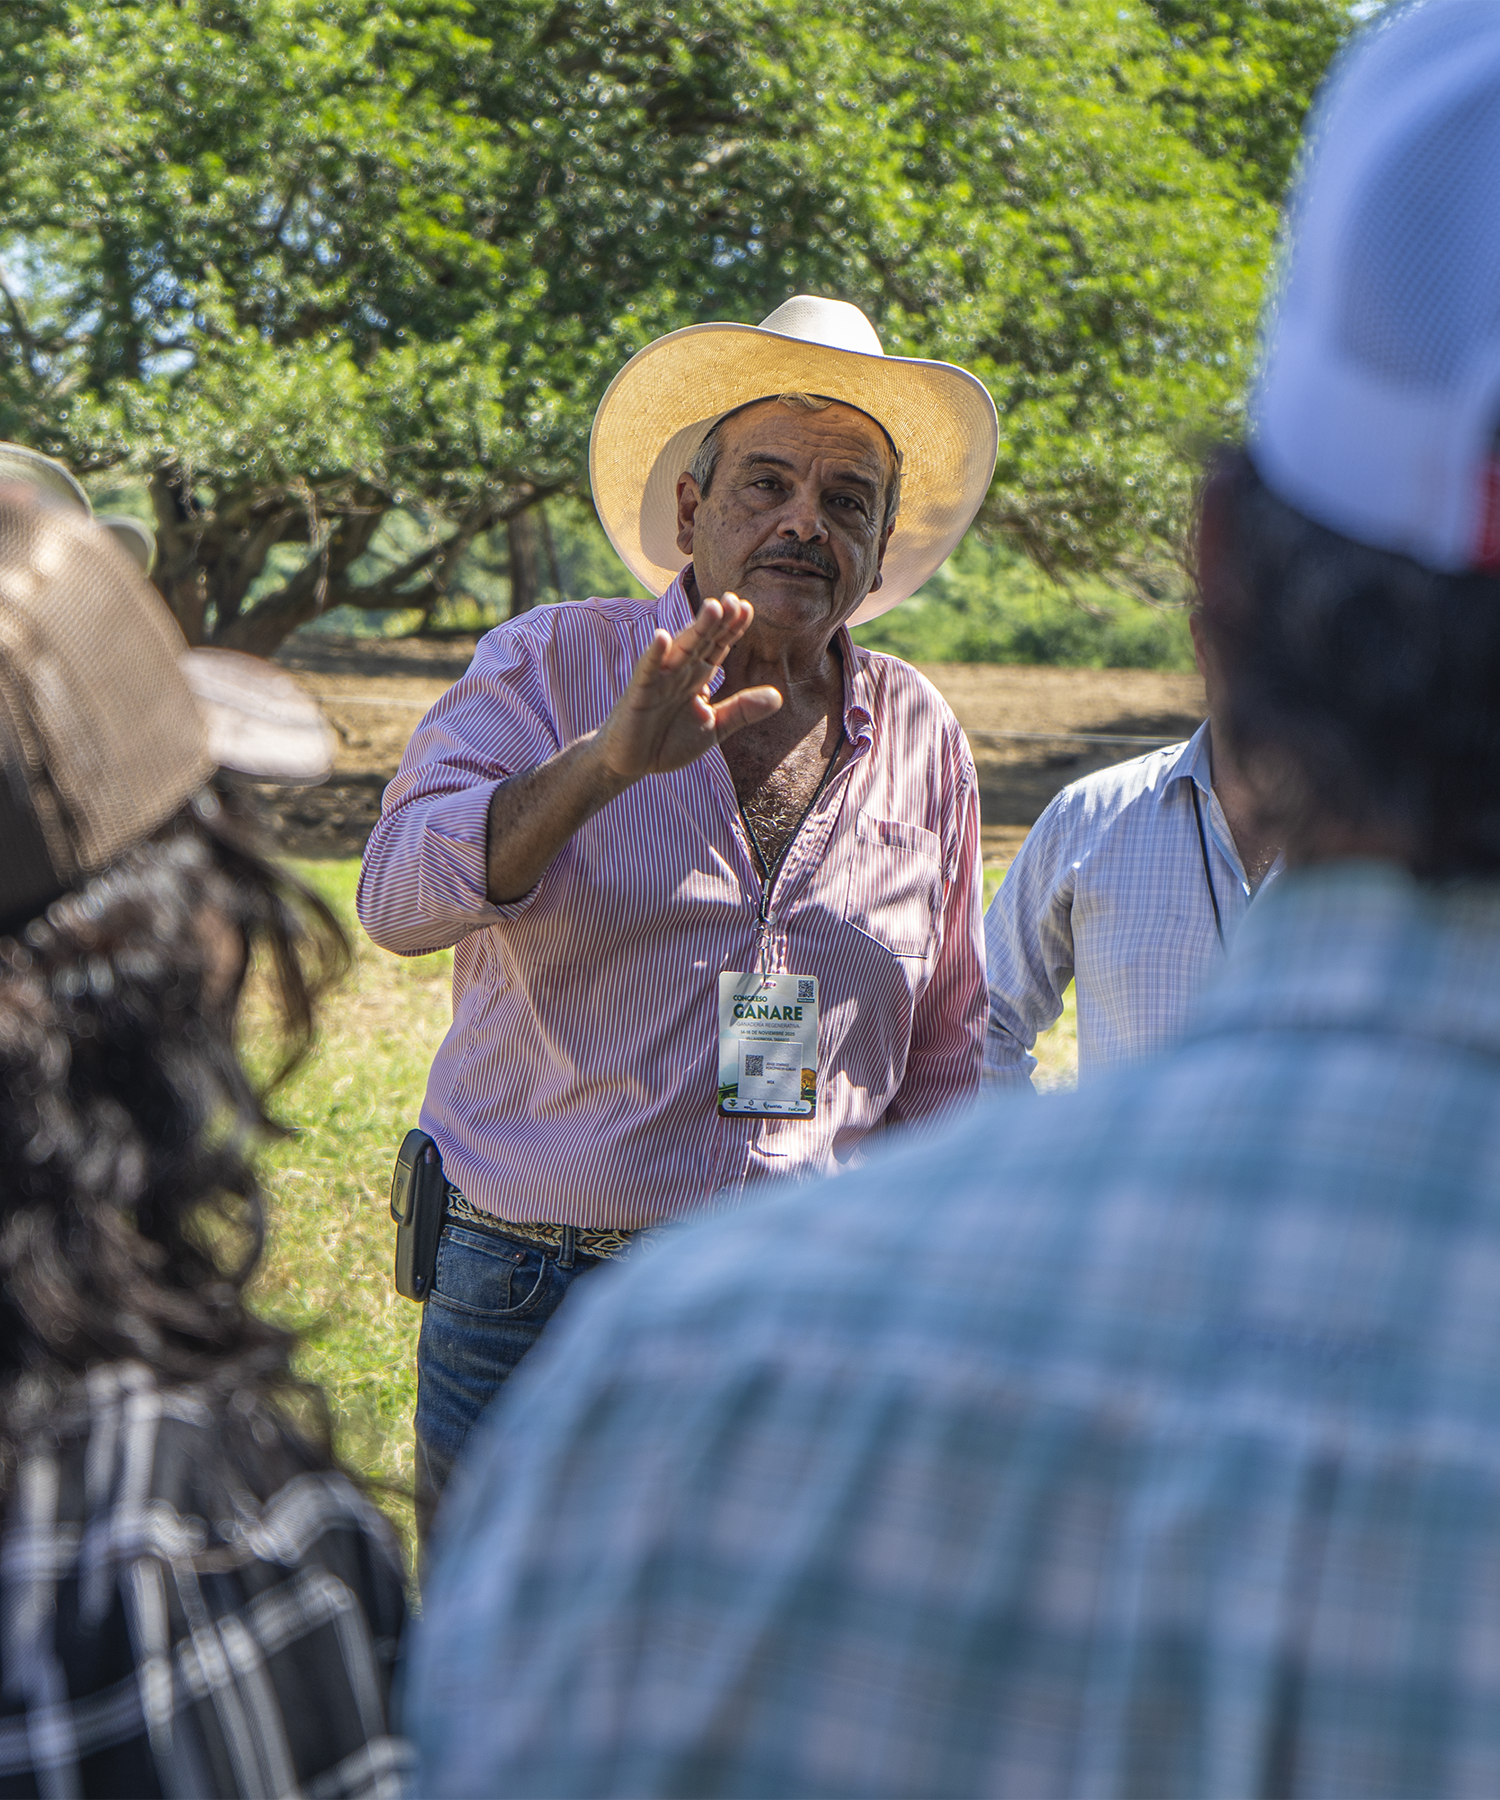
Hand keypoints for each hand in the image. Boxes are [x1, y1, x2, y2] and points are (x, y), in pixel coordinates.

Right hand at [592, 593, 781, 782]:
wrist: (632, 763)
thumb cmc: (669, 742)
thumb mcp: (714, 727)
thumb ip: (742, 711)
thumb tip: (778, 696)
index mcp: (698, 676)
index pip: (718, 646)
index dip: (732, 628)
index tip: (748, 608)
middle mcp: (679, 671)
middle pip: (702, 641)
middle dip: (718, 621)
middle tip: (734, 600)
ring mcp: (658, 679)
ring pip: (680, 649)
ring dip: (695, 629)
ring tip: (712, 608)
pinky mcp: (639, 693)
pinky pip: (648, 670)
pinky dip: (654, 654)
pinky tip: (661, 638)